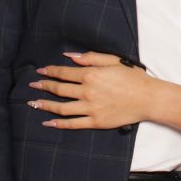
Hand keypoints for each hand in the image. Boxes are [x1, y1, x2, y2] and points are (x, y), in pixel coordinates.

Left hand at [27, 52, 151, 128]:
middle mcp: (88, 91)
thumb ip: (90, 58)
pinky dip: (59, 123)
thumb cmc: (133, 77)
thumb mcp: (113, 61)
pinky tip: (49, 121)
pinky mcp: (96, 122)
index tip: (41, 71)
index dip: (51, 71)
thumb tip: (69, 57)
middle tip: (33, 85)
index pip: (64, 73)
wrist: (148, 98)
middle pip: (60, 89)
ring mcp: (91, 108)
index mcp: (92, 74)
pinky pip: (73, 123)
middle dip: (44, 86)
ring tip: (34, 104)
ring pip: (62, 107)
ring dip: (46, 105)